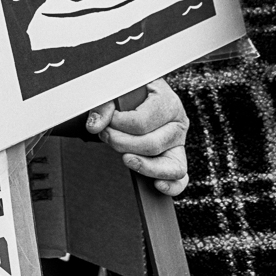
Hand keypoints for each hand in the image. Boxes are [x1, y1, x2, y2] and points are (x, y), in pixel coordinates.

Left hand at [84, 79, 188, 195]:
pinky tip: (155, 185)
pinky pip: (180, 179)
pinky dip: (171, 186)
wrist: (139, 92)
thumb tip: (95, 126)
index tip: (106, 120)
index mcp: (167, 101)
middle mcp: (178, 122)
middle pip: (152, 144)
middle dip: (122, 143)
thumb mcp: (116, 89)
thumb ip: (104, 104)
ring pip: (171, 166)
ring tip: (125, 158)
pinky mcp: (176, 159)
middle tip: (106, 135)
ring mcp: (178, 143)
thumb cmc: (130, 90)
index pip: (141, 122)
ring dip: (144, 166)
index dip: (118, 124)